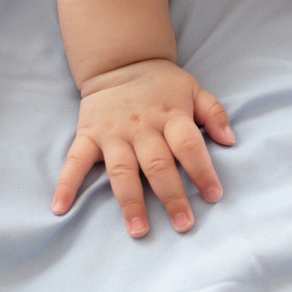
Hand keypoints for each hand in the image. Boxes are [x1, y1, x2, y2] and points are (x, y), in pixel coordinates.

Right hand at [52, 59, 234, 237]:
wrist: (120, 61)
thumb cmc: (162, 84)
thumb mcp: (194, 89)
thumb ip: (215, 114)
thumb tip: (230, 141)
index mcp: (171, 116)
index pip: (189, 146)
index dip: (202, 171)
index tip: (214, 196)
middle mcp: (142, 128)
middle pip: (158, 166)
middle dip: (172, 197)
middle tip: (184, 224)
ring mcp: (113, 134)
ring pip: (122, 172)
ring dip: (130, 202)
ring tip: (138, 230)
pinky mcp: (88, 135)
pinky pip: (75, 161)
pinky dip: (67, 184)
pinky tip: (61, 208)